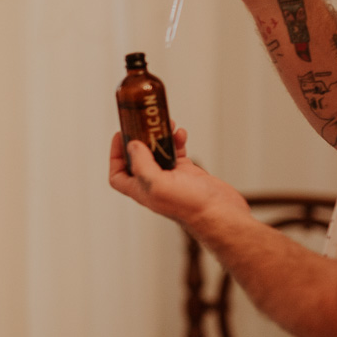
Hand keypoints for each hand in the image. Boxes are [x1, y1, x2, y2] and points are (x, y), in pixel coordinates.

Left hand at [109, 128, 248, 228]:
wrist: (221, 213)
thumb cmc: (191, 206)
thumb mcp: (158, 185)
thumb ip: (141, 164)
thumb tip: (132, 146)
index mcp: (141, 190)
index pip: (118, 175)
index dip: (115, 156)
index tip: (120, 137)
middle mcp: (154, 185)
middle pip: (138, 159)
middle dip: (140, 140)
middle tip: (144, 123)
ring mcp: (172, 179)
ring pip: (159, 153)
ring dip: (160, 137)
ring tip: (166, 123)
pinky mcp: (188, 173)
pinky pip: (178, 152)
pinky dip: (177, 141)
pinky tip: (181, 134)